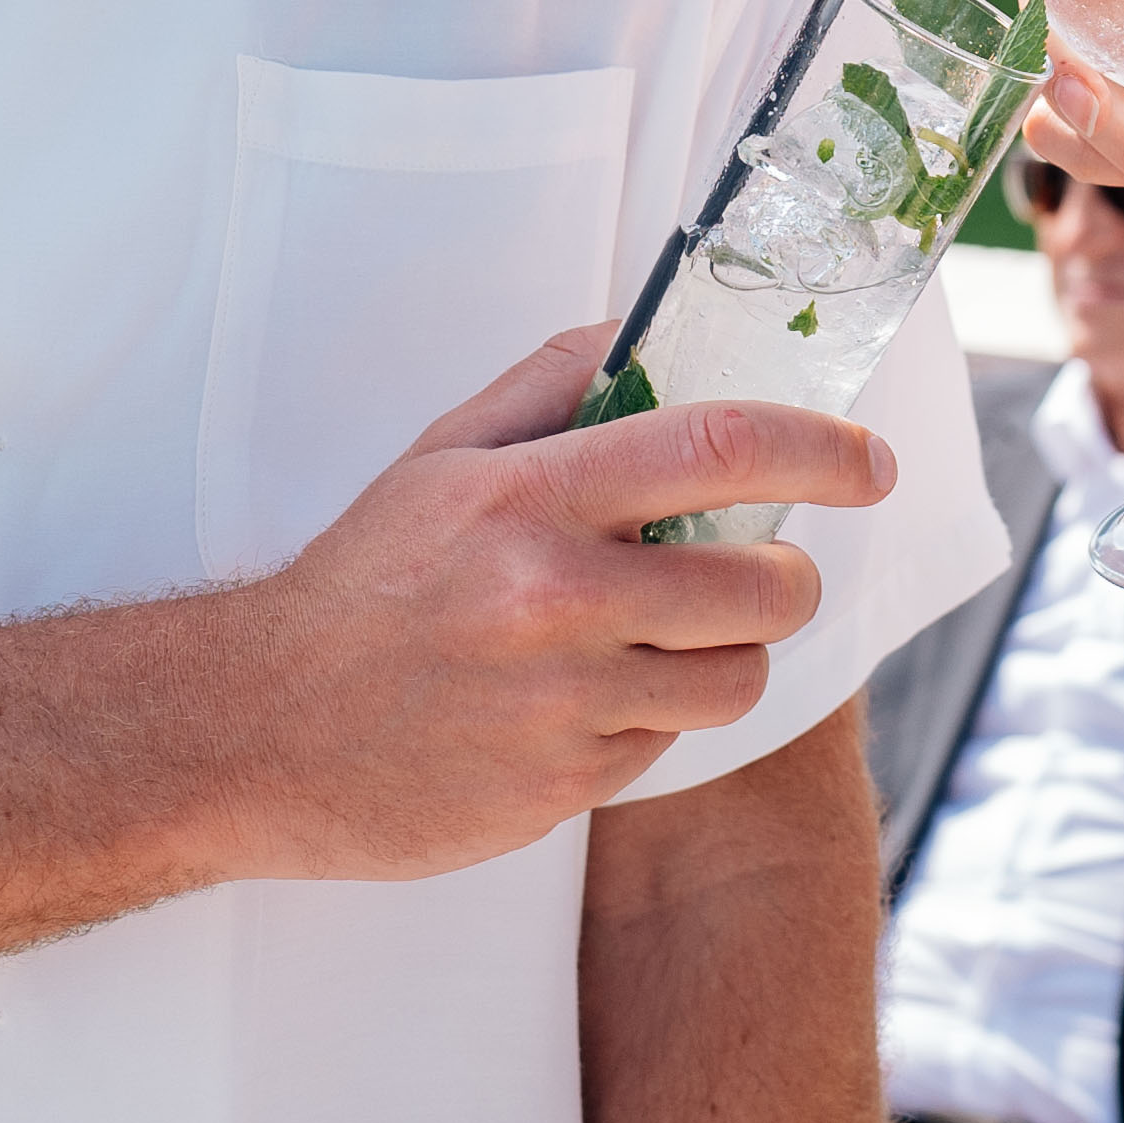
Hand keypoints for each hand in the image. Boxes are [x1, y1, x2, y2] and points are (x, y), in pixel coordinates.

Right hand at [176, 329, 877, 889]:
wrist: (256, 733)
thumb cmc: (360, 587)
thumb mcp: (438, 460)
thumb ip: (550, 388)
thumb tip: (647, 333)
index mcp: (529, 498)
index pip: (718, 447)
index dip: (820, 450)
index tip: (867, 462)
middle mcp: (554, 599)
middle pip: (762, 584)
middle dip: (787, 575)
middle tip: (760, 569)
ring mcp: (563, 703)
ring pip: (736, 678)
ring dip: (730, 656)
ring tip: (669, 640)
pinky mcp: (563, 789)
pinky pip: (671, 746)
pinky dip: (653, 720)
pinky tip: (586, 701)